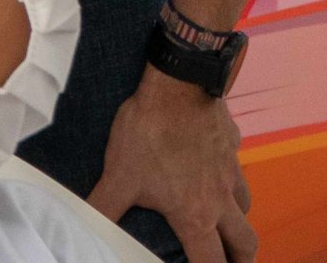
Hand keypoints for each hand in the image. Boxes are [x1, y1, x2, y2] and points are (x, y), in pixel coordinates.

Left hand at [90, 65, 255, 262]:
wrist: (178, 82)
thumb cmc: (150, 131)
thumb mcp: (118, 177)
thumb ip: (101, 210)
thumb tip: (80, 231)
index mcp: (195, 215)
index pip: (213, 262)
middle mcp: (220, 197)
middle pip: (245, 242)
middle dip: (242, 260)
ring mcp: (230, 168)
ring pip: (246, 205)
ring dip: (239, 221)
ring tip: (227, 225)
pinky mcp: (232, 142)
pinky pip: (238, 168)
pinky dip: (232, 181)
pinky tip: (217, 173)